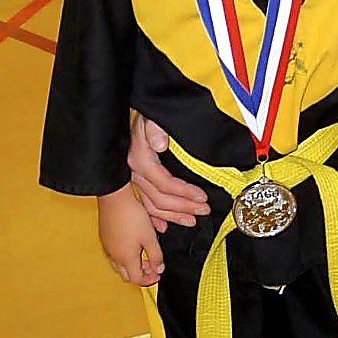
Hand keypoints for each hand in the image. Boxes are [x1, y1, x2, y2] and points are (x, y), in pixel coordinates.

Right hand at [97, 184, 164, 285]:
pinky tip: (131, 245)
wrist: (115, 199)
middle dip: (141, 274)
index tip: (157, 274)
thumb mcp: (150, 238)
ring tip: (142, 256)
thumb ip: (156, 256)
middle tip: (151, 267)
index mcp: (126, 258)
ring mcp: (107, 247)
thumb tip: (159, 268)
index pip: (137, 279)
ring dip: (131, 265)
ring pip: (119, 265)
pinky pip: (113, 254)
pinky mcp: (104, 238)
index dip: (149, 280)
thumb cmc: (131, 216)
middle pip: (127, 275)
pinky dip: (124, 256)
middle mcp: (114, 255)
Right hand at [127, 113, 210, 232]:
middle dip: (183, 208)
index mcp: (140, 159)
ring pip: (151, 205)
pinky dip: (153, 217)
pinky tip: (162, 226)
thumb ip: (155, 129)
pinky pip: (142, 204)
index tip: (202, 197)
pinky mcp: (135, 180)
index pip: (164, 183)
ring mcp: (133, 178)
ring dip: (172, 216)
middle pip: (159, 199)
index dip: (184, 193)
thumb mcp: (152, 117)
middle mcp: (134, 172)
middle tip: (203, 211)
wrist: (134, 112)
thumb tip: (160, 144)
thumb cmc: (148, 114)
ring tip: (191, 221)